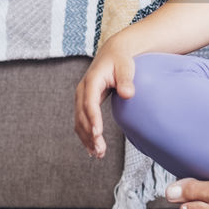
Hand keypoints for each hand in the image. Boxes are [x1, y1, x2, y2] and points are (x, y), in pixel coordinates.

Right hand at [74, 31, 136, 158]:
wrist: (114, 53)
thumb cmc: (121, 60)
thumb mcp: (126, 66)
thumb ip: (126, 80)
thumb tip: (128, 94)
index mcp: (91, 81)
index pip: (89, 102)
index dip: (92, 118)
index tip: (97, 133)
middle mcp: (82, 90)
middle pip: (82, 116)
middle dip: (89, 134)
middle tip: (100, 150)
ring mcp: (81, 98)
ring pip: (79, 122)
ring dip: (87, 139)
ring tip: (98, 154)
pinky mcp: (84, 103)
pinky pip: (81, 122)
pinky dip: (85, 136)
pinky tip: (92, 149)